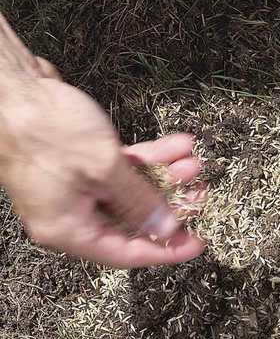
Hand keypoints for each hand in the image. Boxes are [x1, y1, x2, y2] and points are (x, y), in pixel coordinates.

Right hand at [0, 15, 205, 267]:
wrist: (11, 86)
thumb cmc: (45, 128)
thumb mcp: (103, 168)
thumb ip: (139, 201)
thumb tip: (165, 229)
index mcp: (68, 229)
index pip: (126, 253)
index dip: (166, 249)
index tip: (197, 242)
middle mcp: (71, 214)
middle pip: (133, 221)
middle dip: (171, 204)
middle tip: (200, 193)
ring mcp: (76, 189)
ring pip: (132, 191)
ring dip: (165, 175)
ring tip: (192, 161)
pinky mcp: (81, 166)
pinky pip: (122, 170)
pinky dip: (149, 158)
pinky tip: (177, 144)